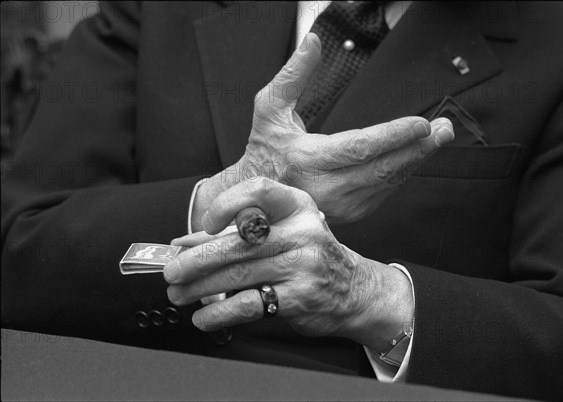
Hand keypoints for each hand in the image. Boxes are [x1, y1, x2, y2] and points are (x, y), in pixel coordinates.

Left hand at [165, 178, 413, 352]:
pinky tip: (204, 316)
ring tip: (179, 294)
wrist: (354, 290)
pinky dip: (219, 313)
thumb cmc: (311, 257)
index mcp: (296, 206)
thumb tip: (184, 244)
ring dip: (200, 288)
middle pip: (238, 242)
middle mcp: (301, 232)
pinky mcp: (299, 296)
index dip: (226, 204)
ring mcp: (302, 264)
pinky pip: (249, 305)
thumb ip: (235, 235)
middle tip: (172, 271)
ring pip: (238, 275)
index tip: (204, 224)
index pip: (257, 191)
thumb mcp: (282, 234)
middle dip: (196, 259)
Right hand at [195, 33, 453, 225]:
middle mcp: (324, 188)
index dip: (393, 136)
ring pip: (386, 183)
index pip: (358, 147)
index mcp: (305, 159)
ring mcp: (338, 205)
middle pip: (381, 169)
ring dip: (415, 160)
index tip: (421, 124)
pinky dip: (401, 173)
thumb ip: (294, 74)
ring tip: (438, 138)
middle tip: (444, 129)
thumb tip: (314, 40)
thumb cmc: (265, 148)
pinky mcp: (348, 214)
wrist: (259, 195)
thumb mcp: (269, 108)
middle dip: (418, 149)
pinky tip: (414, 156)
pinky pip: (382, 192)